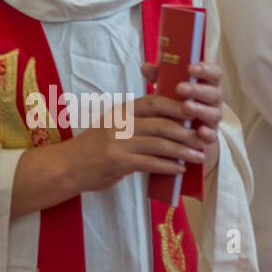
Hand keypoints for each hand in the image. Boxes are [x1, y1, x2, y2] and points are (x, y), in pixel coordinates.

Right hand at [63, 91, 208, 194]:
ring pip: (159, 144)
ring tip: (198, 156)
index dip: (177, 106)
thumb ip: (134, 125)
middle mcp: (119, 122)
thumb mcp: (111, 127)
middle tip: (204, 137)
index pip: (154, 102)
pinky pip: (150, 163)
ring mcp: (118, 141)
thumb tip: (167, 126)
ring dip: (183, 151)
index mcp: (120, 111)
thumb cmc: (92, 148)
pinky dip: (168, 166)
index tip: (195, 113)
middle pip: (161, 123)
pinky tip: (179, 170)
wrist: (67, 166)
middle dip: (187, 131)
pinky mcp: (118, 161)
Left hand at [142, 61, 223, 172]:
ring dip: (200, 110)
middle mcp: (213, 100)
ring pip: (214, 113)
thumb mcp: (169, 86)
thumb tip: (146, 67)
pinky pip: (213, 135)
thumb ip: (160, 76)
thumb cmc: (176, 99)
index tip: (190, 67)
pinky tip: (200, 131)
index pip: (214, 73)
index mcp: (206, 84)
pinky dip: (207, 133)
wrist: (183, 127)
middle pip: (214, 93)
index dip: (205, 69)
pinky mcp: (210, 135)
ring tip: (185, 106)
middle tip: (180, 88)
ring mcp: (213, 118)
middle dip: (197, 90)